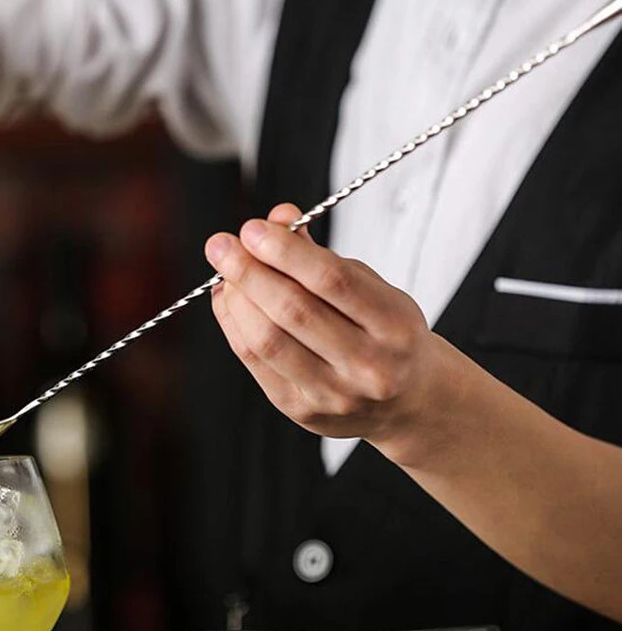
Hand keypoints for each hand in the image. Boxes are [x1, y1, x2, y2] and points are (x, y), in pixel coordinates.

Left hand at [205, 203, 449, 449]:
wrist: (409, 401)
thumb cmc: (388, 336)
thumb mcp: (374, 289)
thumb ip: (323, 257)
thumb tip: (277, 220)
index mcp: (394, 326)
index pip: (331, 281)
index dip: (285, 251)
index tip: (253, 229)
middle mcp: (367, 365)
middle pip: (294, 311)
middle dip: (249, 272)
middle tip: (222, 245)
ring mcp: (334, 394)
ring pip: (268, 340)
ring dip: (237, 299)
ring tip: (224, 273)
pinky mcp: (302, 410)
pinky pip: (256, 363)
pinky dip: (234, 325)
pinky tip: (229, 301)